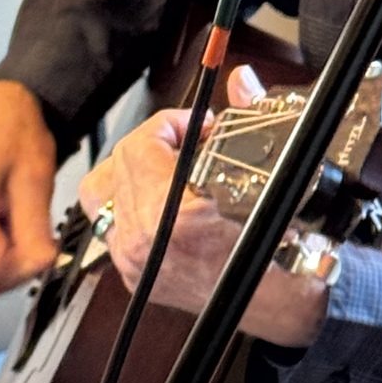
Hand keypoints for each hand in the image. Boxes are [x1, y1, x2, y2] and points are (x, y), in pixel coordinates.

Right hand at [0, 80, 57, 297]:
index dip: (26, 265)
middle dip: (17, 272)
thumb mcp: (35, 180)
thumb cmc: (15, 136)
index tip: (47, 244)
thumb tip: (44, 264)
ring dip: (9, 268)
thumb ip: (36, 228)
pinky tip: (12, 230)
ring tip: (24, 228)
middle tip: (39, 239)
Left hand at [76, 65, 328, 347]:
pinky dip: (132, 204)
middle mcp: (146, 242)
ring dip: (130, 171)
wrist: (279, 301)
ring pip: (102, 196)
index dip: (170, 124)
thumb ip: (250, 119)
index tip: (197, 127)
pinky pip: (112, 227)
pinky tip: (164, 199)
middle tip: (187, 142)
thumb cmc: (280, 248)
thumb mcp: (272, 175)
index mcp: (175, 217)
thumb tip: (241, 82)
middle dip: (153, 143)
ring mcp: (134, 262)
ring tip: (164, 167)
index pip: (140, 146)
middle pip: (119, 164)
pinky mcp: (132, 276)